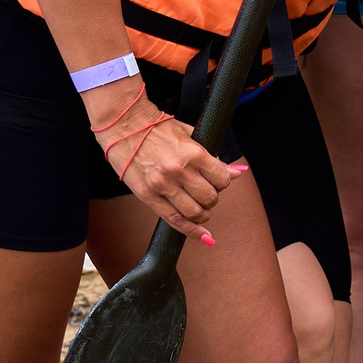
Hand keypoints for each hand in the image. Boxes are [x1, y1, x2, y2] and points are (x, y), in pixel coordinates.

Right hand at [87, 84, 246, 238]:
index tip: (219, 180)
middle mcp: (179, 171)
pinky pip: (174, 220)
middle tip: (207, 192)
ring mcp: (163, 186)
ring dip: (203, 214)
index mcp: (192, 153)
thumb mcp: (190, 134)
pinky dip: (191, 231)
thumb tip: (237, 172)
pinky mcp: (148, 196)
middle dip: (213, 197)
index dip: (224, 182)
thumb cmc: (158, 128)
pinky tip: (202, 236)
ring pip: (194, 212)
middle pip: (210, 198)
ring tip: (201, 209)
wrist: (124, 126)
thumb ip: (212, 155)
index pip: (222, 179)